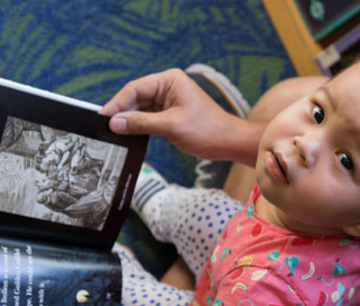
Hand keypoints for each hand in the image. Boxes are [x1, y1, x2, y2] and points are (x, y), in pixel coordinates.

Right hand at [100, 68, 248, 160]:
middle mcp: (168, 86)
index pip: (135, 89)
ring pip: (141, 108)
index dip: (117, 104)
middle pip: (136, 98)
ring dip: (130, 121)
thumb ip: (141, 123)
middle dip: (122, 113)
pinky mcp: (171, 113)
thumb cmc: (208, 130)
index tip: (102, 117)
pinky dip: (140, 126)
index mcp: (170, 80)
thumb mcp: (171, 126)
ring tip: (114, 134)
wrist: (229, 142)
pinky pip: (149, 117)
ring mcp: (169, 100)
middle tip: (105, 128)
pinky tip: (129, 135)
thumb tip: (115, 122)